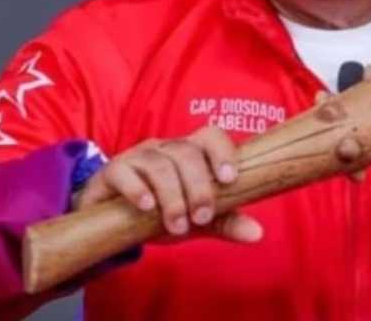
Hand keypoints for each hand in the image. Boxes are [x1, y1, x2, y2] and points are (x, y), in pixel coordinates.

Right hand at [74, 125, 262, 243]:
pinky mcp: (112, 171)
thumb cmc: (161, 212)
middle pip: (186, 153)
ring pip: (159, 164)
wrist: (113, 218)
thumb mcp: (195, 219)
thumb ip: (225, 222)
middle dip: (198, 187)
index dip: (223, 152)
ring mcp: (137, 157)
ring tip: (177, 226)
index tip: (230, 179)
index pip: (211, 136)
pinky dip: (137, 189)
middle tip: (201, 218)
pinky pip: (124, 172)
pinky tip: (147, 207)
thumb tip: (258, 234)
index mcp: (190, 153)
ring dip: (172, 196)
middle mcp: (165, 149)